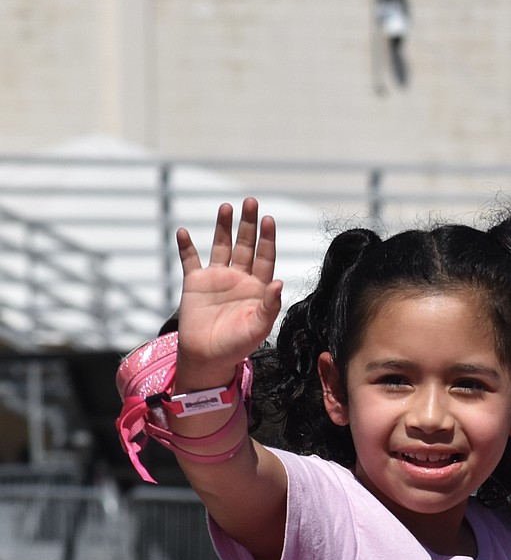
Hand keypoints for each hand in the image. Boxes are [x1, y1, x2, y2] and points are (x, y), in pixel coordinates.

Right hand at [175, 197, 282, 386]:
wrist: (208, 357)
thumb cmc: (237, 346)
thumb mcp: (258, 328)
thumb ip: (270, 305)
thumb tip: (280, 282)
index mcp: (257, 287)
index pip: (265, 257)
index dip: (267, 239)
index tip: (268, 220)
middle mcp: (239, 278)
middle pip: (246, 245)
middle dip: (248, 224)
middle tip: (251, 201)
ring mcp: (217, 278)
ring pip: (221, 246)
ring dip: (223, 227)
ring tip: (226, 207)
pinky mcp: (195, 282)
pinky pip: (190, 260)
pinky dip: (185, 247)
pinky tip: (183, 232)